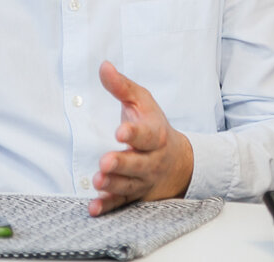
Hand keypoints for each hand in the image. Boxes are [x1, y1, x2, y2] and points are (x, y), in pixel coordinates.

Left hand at [90, 60, 193, 215]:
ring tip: (98, 180)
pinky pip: (121, 203)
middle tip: (105, 162)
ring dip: (113, 184)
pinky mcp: (134, 195)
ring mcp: (143, 180)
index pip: (146, 135)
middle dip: (122, 164)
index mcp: (155, 135)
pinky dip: (108, 207)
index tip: (120, 132)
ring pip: (128, 185)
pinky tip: (94, 207)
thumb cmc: (155, 127)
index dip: (134, 134)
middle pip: (137, 164)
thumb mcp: (143, 103)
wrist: (179, 162)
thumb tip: (103, 66)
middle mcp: (151, 160)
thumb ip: (122, 87)